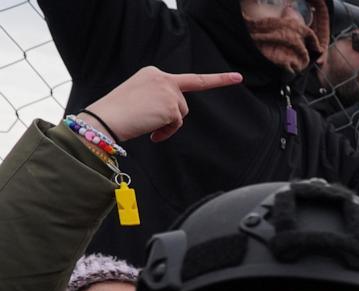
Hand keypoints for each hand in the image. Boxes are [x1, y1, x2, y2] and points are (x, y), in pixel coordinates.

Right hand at [84, 67, 241, 142]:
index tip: (238, 78)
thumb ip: (160, 97)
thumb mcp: (138, 95)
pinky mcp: (171, 107)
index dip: (218, 80)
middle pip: (182, 103)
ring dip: (167, 125)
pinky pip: (176, 125)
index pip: (190, 79)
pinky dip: (165, 132)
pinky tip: (150, 131)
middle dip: (173, 116)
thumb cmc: (117, 111)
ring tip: (145, 123)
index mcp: (153, 73)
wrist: (104, 119)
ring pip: (180, 114)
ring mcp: (168, 92)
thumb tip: (175, 112)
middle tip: (151, 119)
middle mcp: (163, 78)